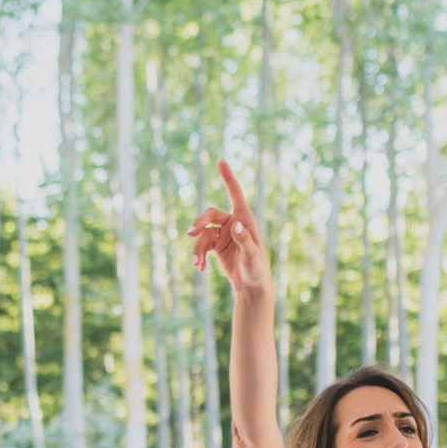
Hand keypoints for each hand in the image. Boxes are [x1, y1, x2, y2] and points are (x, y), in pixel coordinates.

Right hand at [186, 160, 271, 295]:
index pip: (235, 193)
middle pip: (210, 215)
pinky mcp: (216, 246)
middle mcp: (232, 223)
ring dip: (198, 249)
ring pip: (203, 234)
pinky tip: (200, 268)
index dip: (228, 177)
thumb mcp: (252, 255)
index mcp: (245, 219)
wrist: (252, 286)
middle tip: (190, 233)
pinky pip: (202, 246)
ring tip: (197, 264)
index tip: (221, 161)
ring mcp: (223, 234)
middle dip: (199, 223)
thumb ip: (244, 240)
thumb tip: (235, 226)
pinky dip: (199, 257)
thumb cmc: (257, 269)